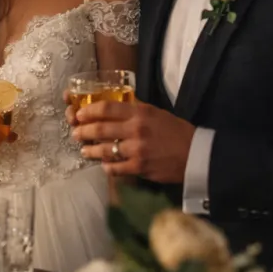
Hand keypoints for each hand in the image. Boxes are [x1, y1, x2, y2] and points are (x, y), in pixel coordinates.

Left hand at [70, 100, 195, 182]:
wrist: (196, 154)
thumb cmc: (176, 131)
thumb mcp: (156, 113)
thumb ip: (136, 108)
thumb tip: (116, 103)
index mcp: (140, 112)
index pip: (107, 108)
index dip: (89, 111)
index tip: (80, 114)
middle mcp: (136, 129)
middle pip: (101, 129)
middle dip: (83, 131)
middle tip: (76, 133)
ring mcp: (137, 150)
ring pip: (105, 150)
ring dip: (91, 150)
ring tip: (84, 151)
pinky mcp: (139, 167)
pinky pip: (116, 168)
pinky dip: (107, 167)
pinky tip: (104, 165)